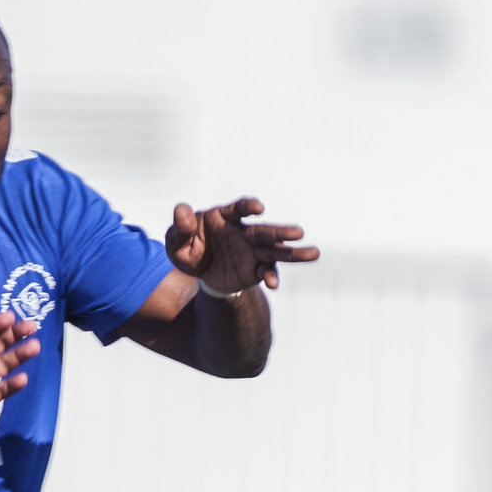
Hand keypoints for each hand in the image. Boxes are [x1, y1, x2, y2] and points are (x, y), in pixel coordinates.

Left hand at [165, 197, 315, 293]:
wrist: (198, 270)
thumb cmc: (188, 247)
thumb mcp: (177, 240)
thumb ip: (180, 227)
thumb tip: (181, 210)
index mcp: (224, 217)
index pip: (239, 208)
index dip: (248, 206)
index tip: (258, 208)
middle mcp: (243, 232)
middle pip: (264, 231)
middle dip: (281, 232)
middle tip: (299, 232)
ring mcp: (252, 250)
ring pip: (275, 250)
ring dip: (293, 252)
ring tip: (314, 253)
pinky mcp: (255, 268)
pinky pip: (266, 271)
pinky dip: (271, 276)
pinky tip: (273, 284)